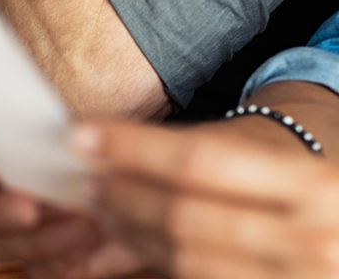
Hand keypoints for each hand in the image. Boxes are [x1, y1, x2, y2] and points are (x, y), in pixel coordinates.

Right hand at [0, 147, 143, 277]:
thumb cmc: (108, 167)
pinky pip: (33, 271)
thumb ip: (75, 134)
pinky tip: (84, 245)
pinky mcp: (40, 263)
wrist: (140, 202)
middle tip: (28, 208)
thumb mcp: (96, 140)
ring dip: (36, 239)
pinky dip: (58, 261)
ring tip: (79, 224)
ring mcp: (15, 236)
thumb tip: (64, 135)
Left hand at [74, 121, 338, 278]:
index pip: (200, 160)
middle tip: (89, 180)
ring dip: (132, 233)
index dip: (132, 146)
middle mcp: (312, 239)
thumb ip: (202, 152)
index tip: (83, 133)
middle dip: (124, 195)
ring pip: (185, 260)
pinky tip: (134, 241)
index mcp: (313, 185)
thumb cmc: (301, 176)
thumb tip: (114, 152)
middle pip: (185, 215)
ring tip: (104, 210)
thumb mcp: (273, 155)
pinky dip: (157, 261)